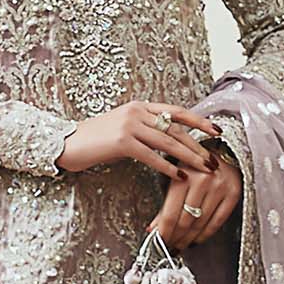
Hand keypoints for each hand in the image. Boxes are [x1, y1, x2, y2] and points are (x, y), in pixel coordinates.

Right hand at [56, 99, 221, 183]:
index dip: (198, 121)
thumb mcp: (124, 128)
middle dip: (198, 145)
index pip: (176, 111)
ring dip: (189, 156)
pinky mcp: (122, 141)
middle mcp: (137, 111)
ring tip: (204, 168)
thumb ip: (145, 130)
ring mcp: (129, 125)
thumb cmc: (95, 141)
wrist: (66, 143)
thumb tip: (168, 140)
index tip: (216, 130)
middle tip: (215, 159)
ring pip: (168, 142)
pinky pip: (151, 156)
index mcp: (140, 106)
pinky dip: (167, 167)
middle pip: (176, 128)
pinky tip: (180, 176)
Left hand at [149, 146, 240, 247]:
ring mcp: (220, 188)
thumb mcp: (175, 177)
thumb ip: (165, 204)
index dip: (164, 233)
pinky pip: (218, 221)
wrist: (223, 147)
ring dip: (189, 238)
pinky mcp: (233, 193)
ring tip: (180, 245)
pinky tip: (196, 240)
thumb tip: (153, 230)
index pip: (170, 214)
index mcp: (183, 175)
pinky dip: (205, 234)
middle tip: (169, 246)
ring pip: (201, 223)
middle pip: (186, 221)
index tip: (158, 243)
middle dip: (175, 237)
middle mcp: (203, 181)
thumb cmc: (194, 164)